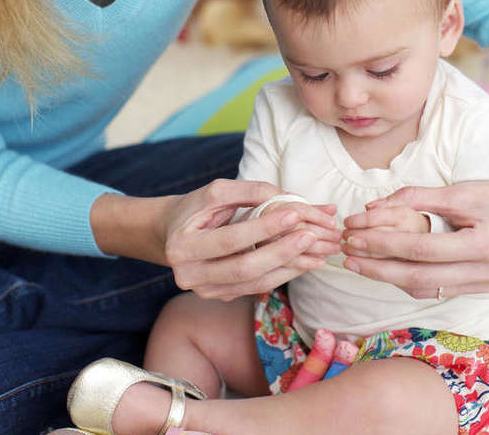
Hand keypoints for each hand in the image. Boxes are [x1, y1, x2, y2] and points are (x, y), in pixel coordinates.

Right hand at [164, 180, 339, 300]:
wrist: (171, 234)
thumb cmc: (195, 208)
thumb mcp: (215, 192)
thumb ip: (249, 191)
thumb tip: (288, 197)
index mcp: (183, 246)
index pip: (230, 240)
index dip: (263, 228)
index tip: (294, 214)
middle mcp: (190, 275)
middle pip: (244, 269)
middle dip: (281, 252)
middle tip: (310, 236)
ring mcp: (205, 291)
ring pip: (254, 283)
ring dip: (289, 267)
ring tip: (317, 252)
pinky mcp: (220, 296)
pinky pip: (256, 287)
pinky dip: (282, 274)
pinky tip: (304, 262)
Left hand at [341, 119, 488, 298]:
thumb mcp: (460, 190)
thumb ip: (417, 197)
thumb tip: (372, 207)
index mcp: (483, 246)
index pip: (419, 250)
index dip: (381, 244)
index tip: (352, 235)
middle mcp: (485, 273)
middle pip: (417, 277)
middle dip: (376, 268)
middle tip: (346, 255)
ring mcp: (484, 285)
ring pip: (424, 289)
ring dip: (387, 278)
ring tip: (358, 263)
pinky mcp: (479, 288)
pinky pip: (435, 289)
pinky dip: (407, 281)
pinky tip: (384, 269)